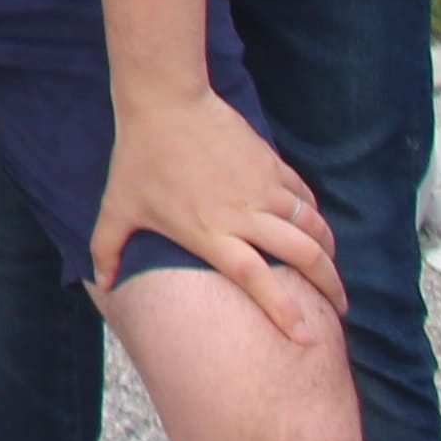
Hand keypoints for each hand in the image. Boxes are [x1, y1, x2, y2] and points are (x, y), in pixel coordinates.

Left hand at [93, 85, 343, 343]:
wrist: (166, 102)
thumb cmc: (138, 158)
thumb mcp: (117, 206)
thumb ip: (107, 247)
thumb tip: (99, 282)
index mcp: (209, 232)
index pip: (256, 279)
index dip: (284, 310)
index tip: (307, 338)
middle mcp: (242, 215)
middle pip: (303, 256)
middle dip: (330, 285)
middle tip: (341, 307)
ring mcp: (262, 188)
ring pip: (313, 228)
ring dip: (329, 253)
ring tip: (332, 272)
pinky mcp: (272, 165)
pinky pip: (305, 199)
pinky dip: (316, 218)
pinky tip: (317, 230)